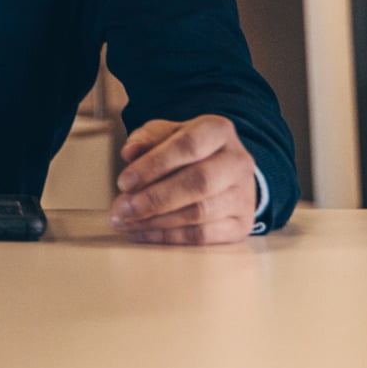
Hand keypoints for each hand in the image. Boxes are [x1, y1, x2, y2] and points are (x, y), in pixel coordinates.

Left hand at [110, 115, 259, 244]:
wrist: (220, 170)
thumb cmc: (183, 150)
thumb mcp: (163, 134)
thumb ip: (145, 140)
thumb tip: (129, 153)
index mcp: (218, 131)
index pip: (187, 146)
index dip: (153, 165)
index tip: (123, 182)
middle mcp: (238, 162)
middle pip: (198, 183)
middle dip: (154, 198)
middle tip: (121, 208)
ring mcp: (244, 195)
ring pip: (200, 212)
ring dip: (157, 221)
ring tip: (126, 221)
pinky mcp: (242, 224)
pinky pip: (204, 236)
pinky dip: (169, 237)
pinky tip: (143, 232)